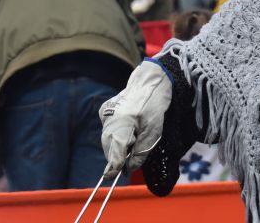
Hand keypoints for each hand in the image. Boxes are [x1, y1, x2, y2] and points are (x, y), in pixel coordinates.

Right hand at [100, 59, 171, 178]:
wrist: (149, 81)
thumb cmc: (155, 106)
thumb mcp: (154, 132)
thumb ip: (141, 152)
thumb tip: (128, 169)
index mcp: (124, 124)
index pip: (114, 152)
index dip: (113, 167)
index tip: (111, 177)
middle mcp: (110, 119)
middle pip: (109, 147)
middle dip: (117, 156)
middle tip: (129, 160)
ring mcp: (105, 113)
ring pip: (107, 139)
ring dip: (116, 146)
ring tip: (132, 139)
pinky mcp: (104, 110)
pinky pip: (107, 129)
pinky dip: (115, 134)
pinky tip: (127, 128)